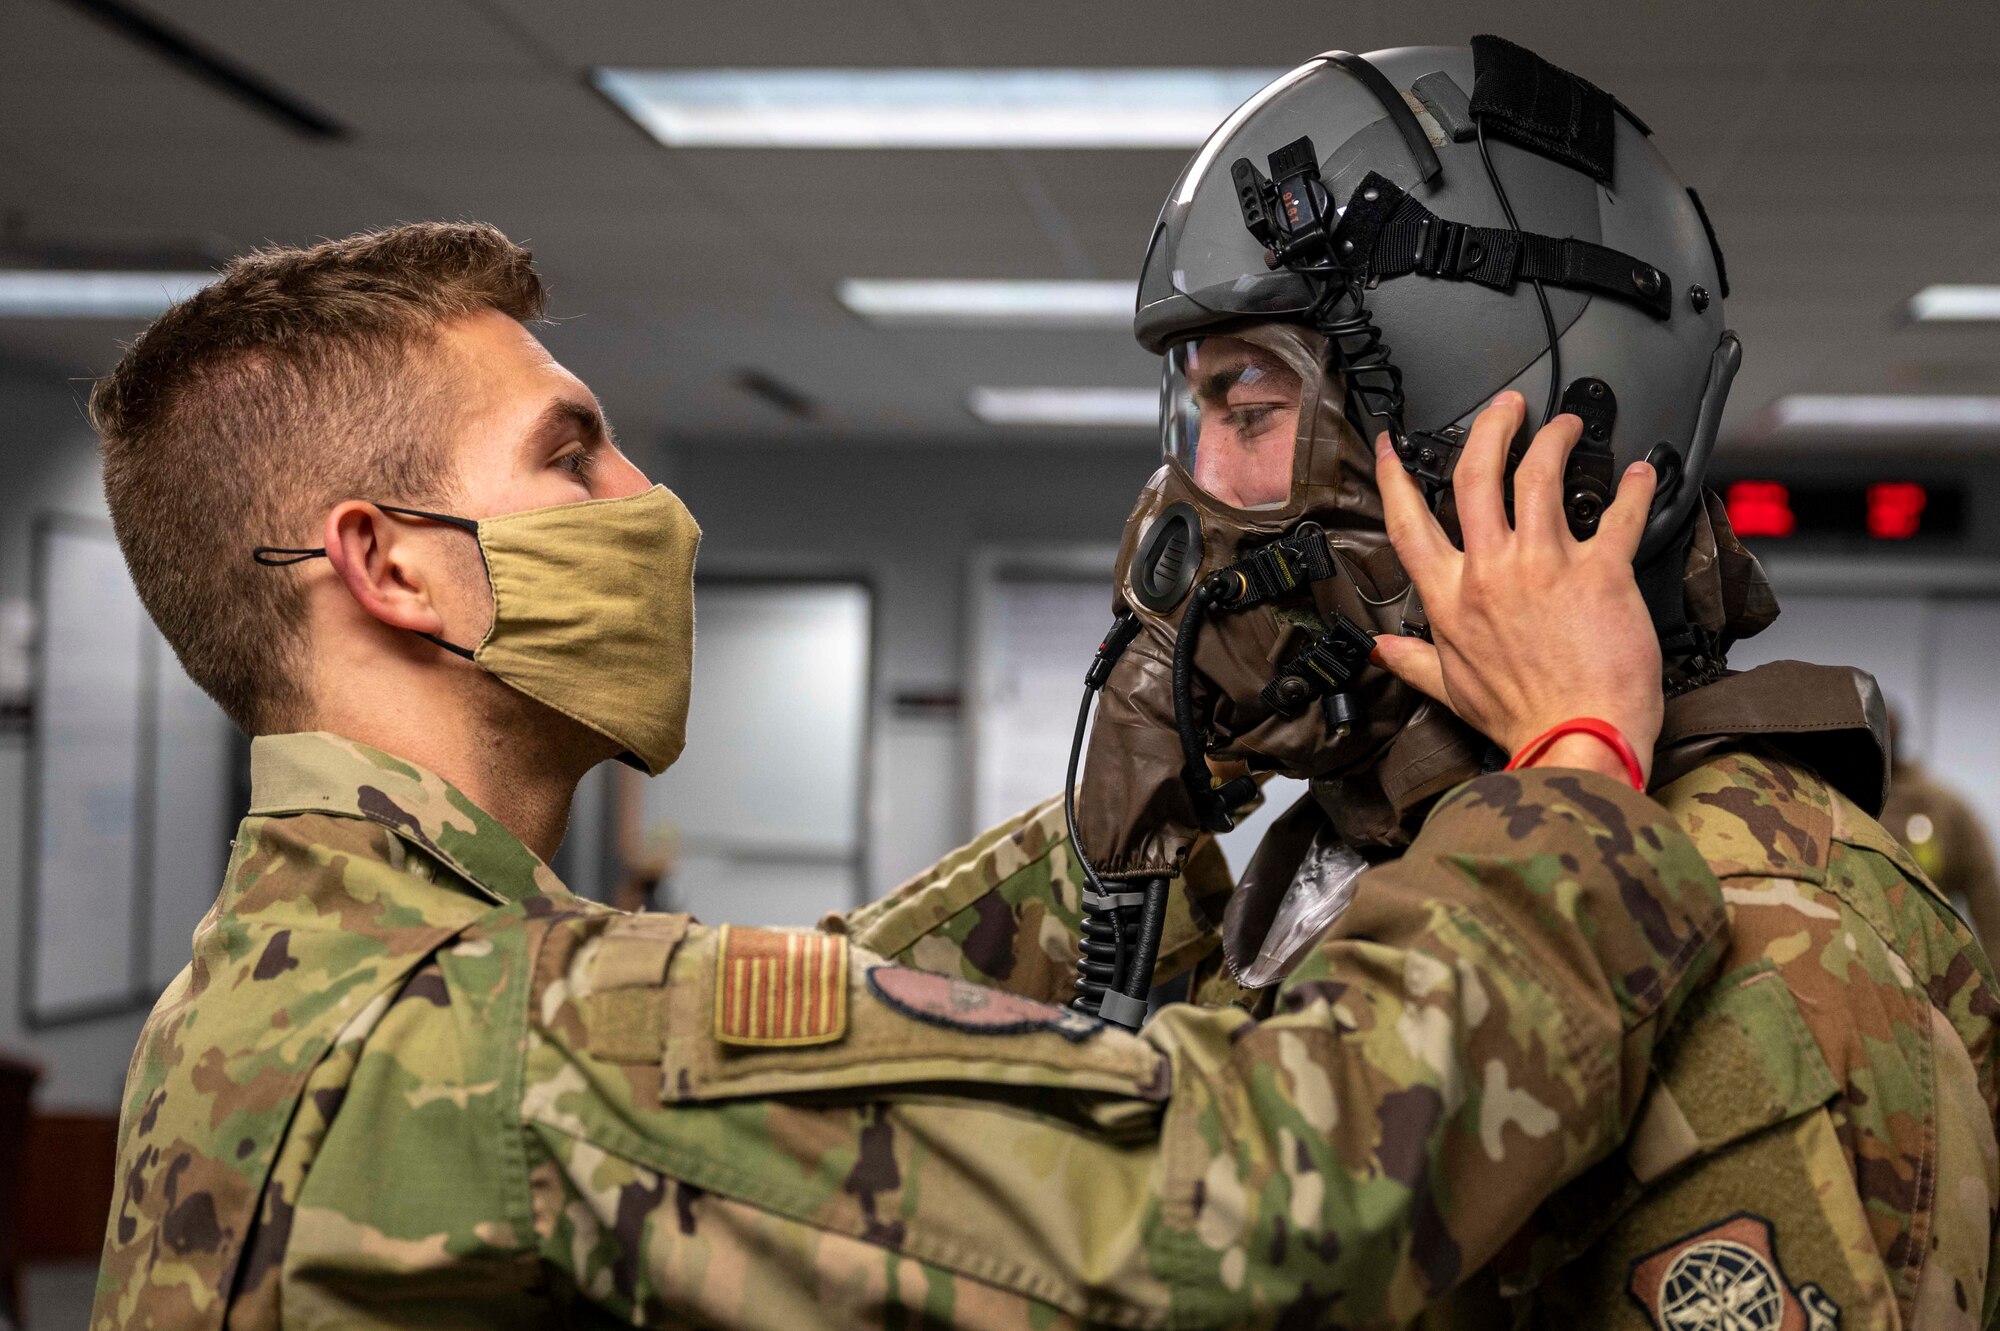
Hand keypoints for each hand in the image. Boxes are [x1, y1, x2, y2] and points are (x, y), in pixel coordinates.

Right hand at [1370, 392, 1663, 784]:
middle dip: (1489, 428)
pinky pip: (1618, 514)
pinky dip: (1633, 489)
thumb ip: (1414, 662)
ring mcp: (1544, 566)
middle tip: (1506, 408)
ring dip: (1554, 439)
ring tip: (1565, 426)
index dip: (1396, 478)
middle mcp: (1491, 572)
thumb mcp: (1453, 691)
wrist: (1577, 741)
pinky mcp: (1599, 572)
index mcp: (1451, 599)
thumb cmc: (1522, 722)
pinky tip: (1640, 476)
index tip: (1393, 448)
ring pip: (1540, 475)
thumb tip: (1380, 651)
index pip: (1410, 524)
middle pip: (1476, 475)